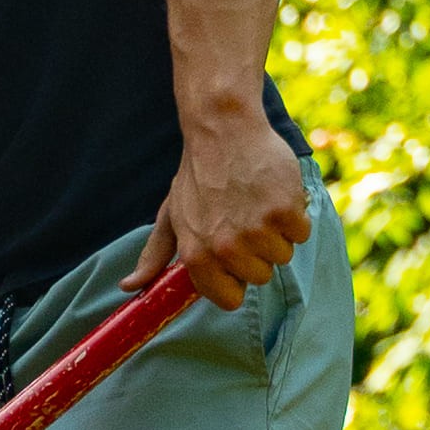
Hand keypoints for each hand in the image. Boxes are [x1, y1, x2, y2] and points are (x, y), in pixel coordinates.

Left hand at [140, 97, 310, 310]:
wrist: (223, 130)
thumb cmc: (198, 176)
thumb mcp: (170, 216)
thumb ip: (154, 256)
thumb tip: (129, 287)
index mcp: (195, 256)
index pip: (229, 300)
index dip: (235, 279)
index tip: (234, 257)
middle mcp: (225, 248)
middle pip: (260, 278)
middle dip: (257, 252)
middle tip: (243, 218)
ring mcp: (256, 231)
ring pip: (282, 256)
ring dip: (276, 233)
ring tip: (256, 203)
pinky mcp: (283, 211)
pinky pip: (301, 234)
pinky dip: (294, 216)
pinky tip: (274, 194)